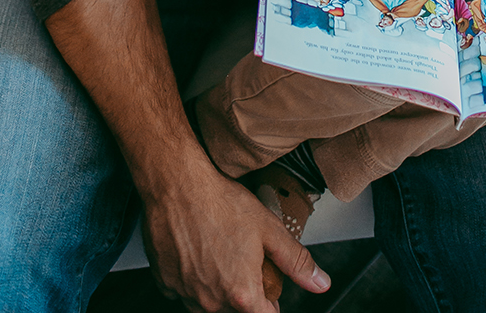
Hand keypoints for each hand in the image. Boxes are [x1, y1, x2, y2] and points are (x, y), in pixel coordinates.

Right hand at [142, 158, 329, 311]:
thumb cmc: (221, 203)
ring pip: (209, 302)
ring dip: (218, 285)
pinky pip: (185, 290)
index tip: (269, 285)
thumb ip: (296, 260)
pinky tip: (197, 251)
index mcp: (240, 293)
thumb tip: (320, 283)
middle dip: (244, 290)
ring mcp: (186, 294)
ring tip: (220, 251)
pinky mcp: (165, 283)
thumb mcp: (269, 228)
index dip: (271, 300)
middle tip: (244, 258)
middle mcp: (211, 301)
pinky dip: (193, 277)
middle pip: (236, 309)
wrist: (178, 186)